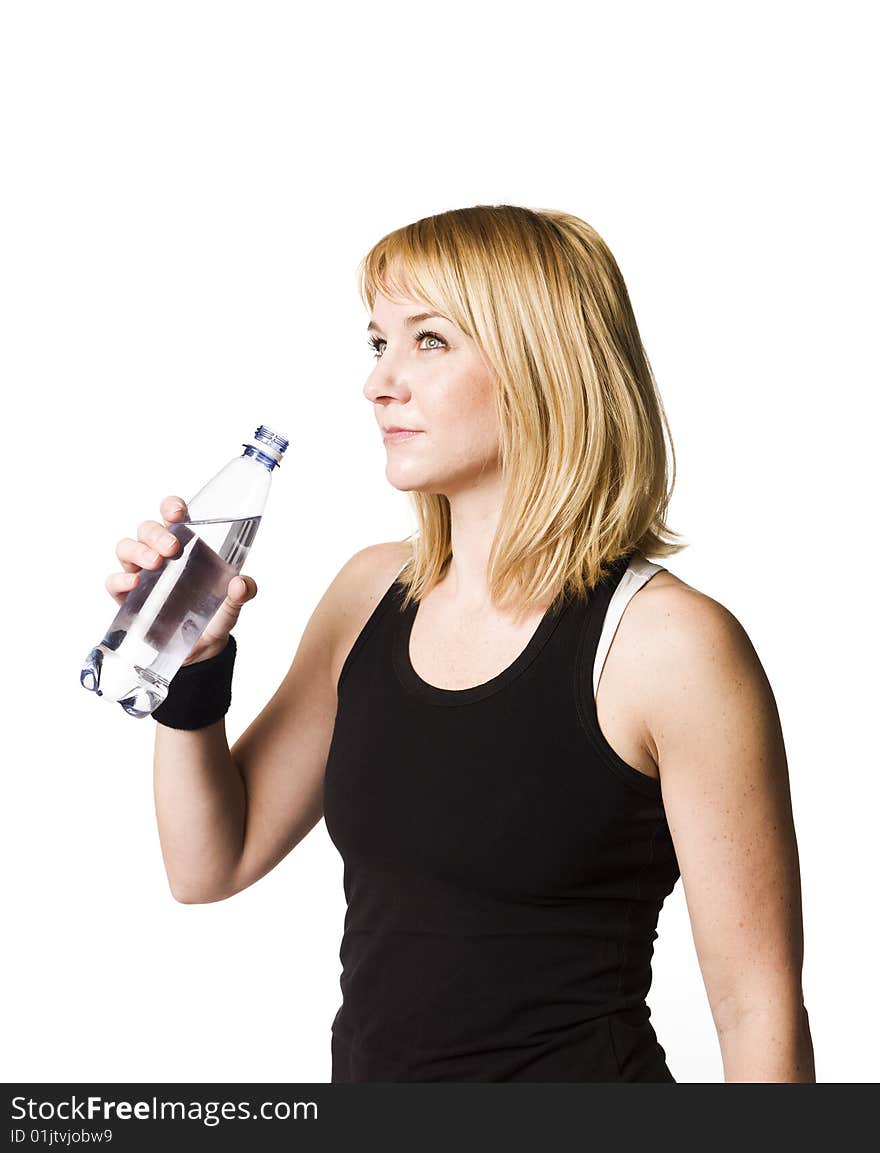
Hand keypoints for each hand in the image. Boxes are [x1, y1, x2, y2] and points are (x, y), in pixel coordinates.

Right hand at [106, 495, 257, 665]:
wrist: (199, 653)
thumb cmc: (213, 618)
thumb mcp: (231, 607)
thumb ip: (242, 594)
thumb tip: (241, 583)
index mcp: (186, 547)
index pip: (172, 516)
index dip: (171, 507)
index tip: (177, 513)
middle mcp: (161, 556)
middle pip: (146, 529)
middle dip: (156, 533)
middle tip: (172, 548)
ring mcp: (142, 576)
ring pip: (126, 548)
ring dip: (137, 550)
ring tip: (155, 563)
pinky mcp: (128, 600)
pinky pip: (113, 582)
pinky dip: (119, 579)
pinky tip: (134, 582)